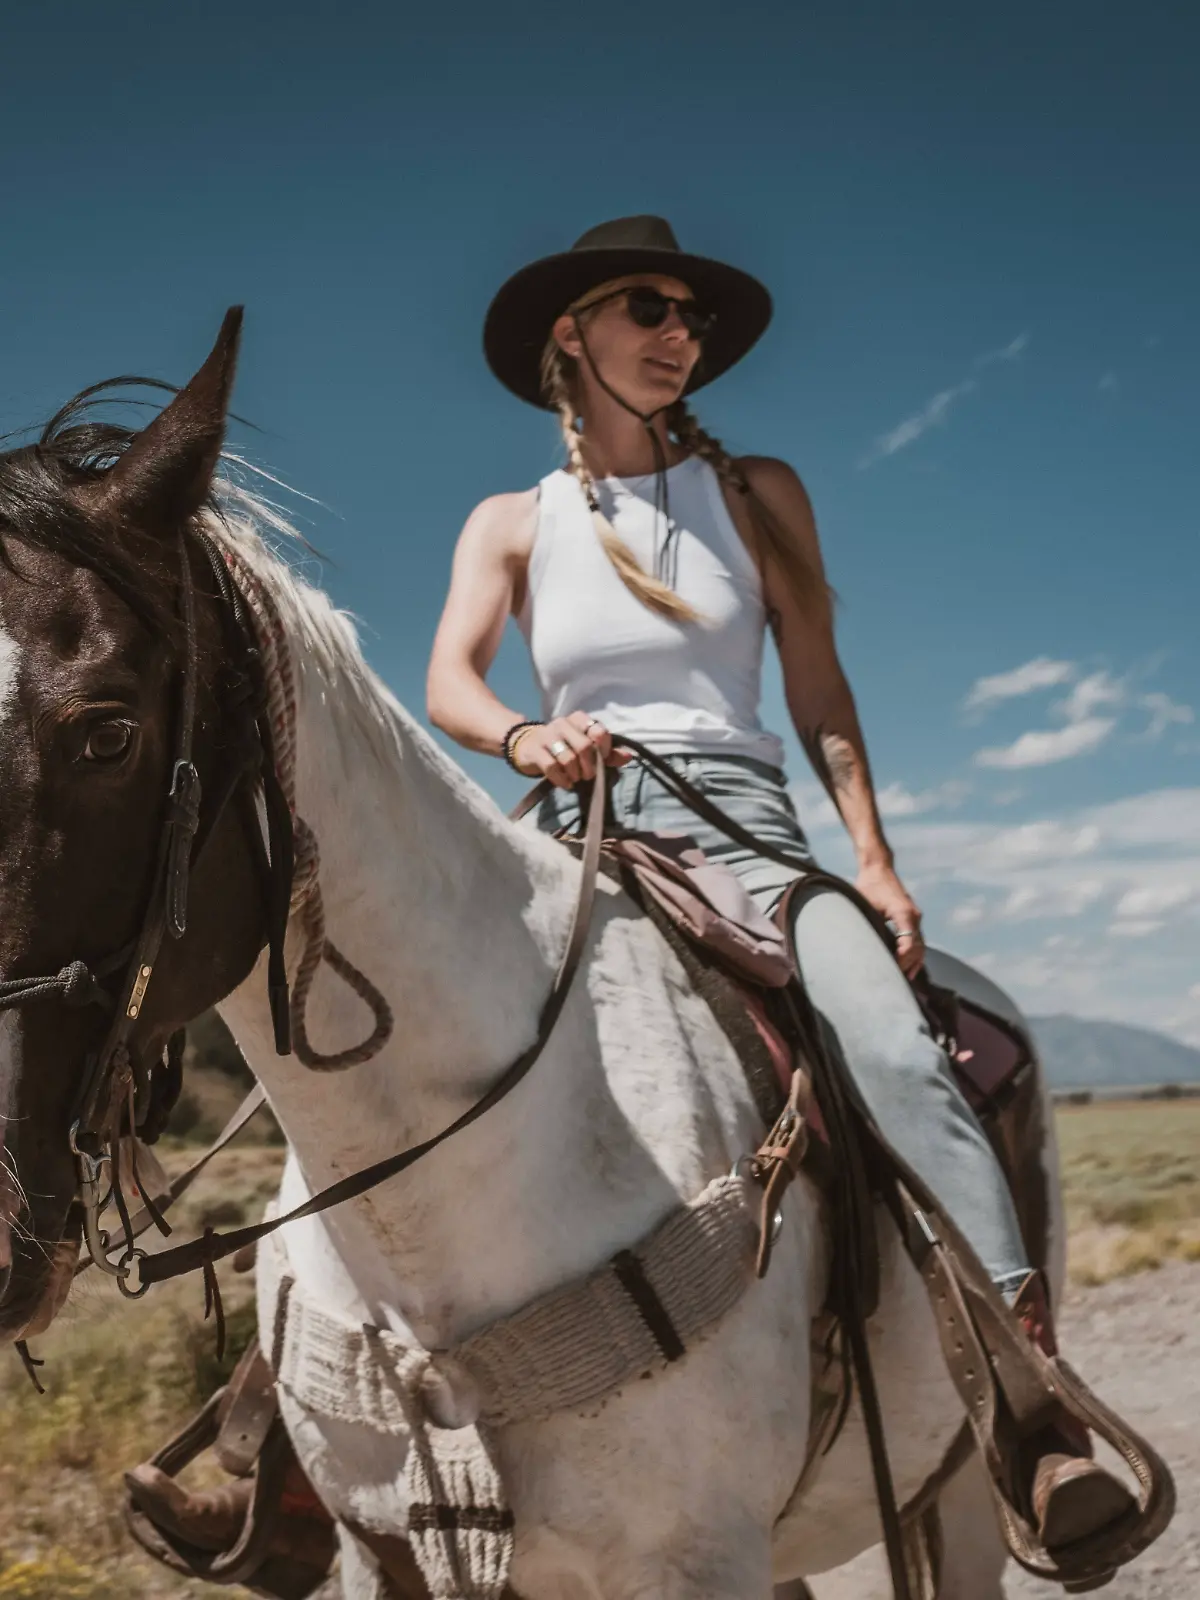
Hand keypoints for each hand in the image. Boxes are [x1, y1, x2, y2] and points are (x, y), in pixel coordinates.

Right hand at [513, 712, 631, 788]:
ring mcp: (547, 736)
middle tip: (588, 775)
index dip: (604, 748)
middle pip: (584, 746)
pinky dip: (562, 779)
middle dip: (589, 766)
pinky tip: (565, 783)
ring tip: (576, 778)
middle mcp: (562, 723)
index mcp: (578, 719)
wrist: (527, 746)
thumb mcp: (585, 747)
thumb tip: (628, 756)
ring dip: (575, 774)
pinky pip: (551, 767)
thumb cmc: (563, 747)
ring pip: (568, 758)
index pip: (598, 730)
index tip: (602, 759)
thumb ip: (607, 753)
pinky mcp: (534, 750)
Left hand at [855, 860, 925, 977]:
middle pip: (916, 948)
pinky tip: (909, 969)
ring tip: (903, 981)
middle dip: (907, 965)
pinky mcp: (913, 919)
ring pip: (920, 946)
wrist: (878, 869)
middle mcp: (914, 916)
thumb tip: (869, 949)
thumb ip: (871, 925)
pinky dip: (914, 955)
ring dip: (913, 963)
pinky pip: (917, 941)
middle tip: (894, 981)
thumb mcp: (866, 906)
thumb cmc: (869, 886)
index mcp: (904, 913)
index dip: (901, 960)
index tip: (891, 971)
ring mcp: (916, 917)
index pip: (908, 943)